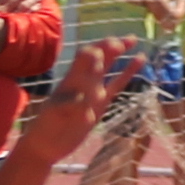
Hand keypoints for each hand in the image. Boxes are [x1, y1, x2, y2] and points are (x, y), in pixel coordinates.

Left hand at [28, 39, 128, 159]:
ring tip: (134, 40)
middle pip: (98, 56)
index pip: (86, 57)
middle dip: (112, 46)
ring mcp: (92, 92)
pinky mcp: (101, 103)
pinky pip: (116, 85)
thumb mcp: (57, 113)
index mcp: (71, 80)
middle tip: (131, 39)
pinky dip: (127, 73)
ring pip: (108, 67)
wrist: (45, 145)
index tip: (114, 47)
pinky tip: (138, 62)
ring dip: (119, 53)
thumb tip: (87, 93)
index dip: (99, 49)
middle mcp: (82, 82)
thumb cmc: (47, 129)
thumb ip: (73, 100)